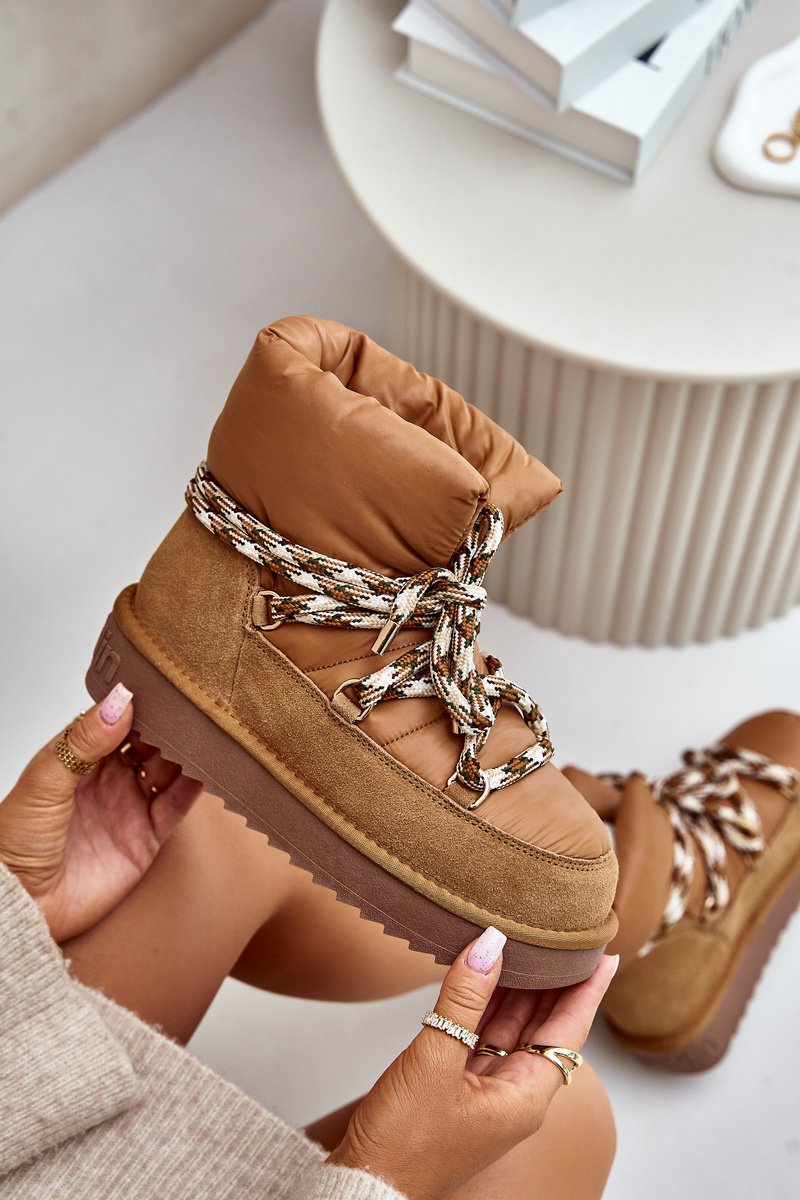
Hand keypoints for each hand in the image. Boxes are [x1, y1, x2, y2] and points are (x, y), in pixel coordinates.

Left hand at [0, 683, 200, 941]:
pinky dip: (196, 785)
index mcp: (79, 757)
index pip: (118, 719)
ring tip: (207, 729)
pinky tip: (208, 766)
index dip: (140, 703)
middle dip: (170, 723)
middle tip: (193, 703)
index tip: (165, 683)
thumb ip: (83, 740)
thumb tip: (119, 700)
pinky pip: (178, 804)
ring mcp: (129, 806)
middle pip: (149, 741)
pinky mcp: (146, 838)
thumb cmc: (15, 842)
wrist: (21, 905)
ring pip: (169, 768)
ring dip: (187, 750)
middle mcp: (107, 778)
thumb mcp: (45, 779)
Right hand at [327, 930, 617, 1199]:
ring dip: (518, 990)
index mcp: (526, 1098)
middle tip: (565, 939)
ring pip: (513, 1031)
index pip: (569, 1032)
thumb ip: (463, 999)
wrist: (368, 1186)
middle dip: (555, 983)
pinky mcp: (461, 1091)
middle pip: (545, 1029)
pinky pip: (484, 1040)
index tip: (605, 956)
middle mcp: (515, 1096)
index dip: (587, 991)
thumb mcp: (435, 1059)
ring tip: (528, 945)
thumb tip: (490, 944)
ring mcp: (488, 1094)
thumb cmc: (404, 1141)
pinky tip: (483, 977)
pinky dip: (485, 1007)